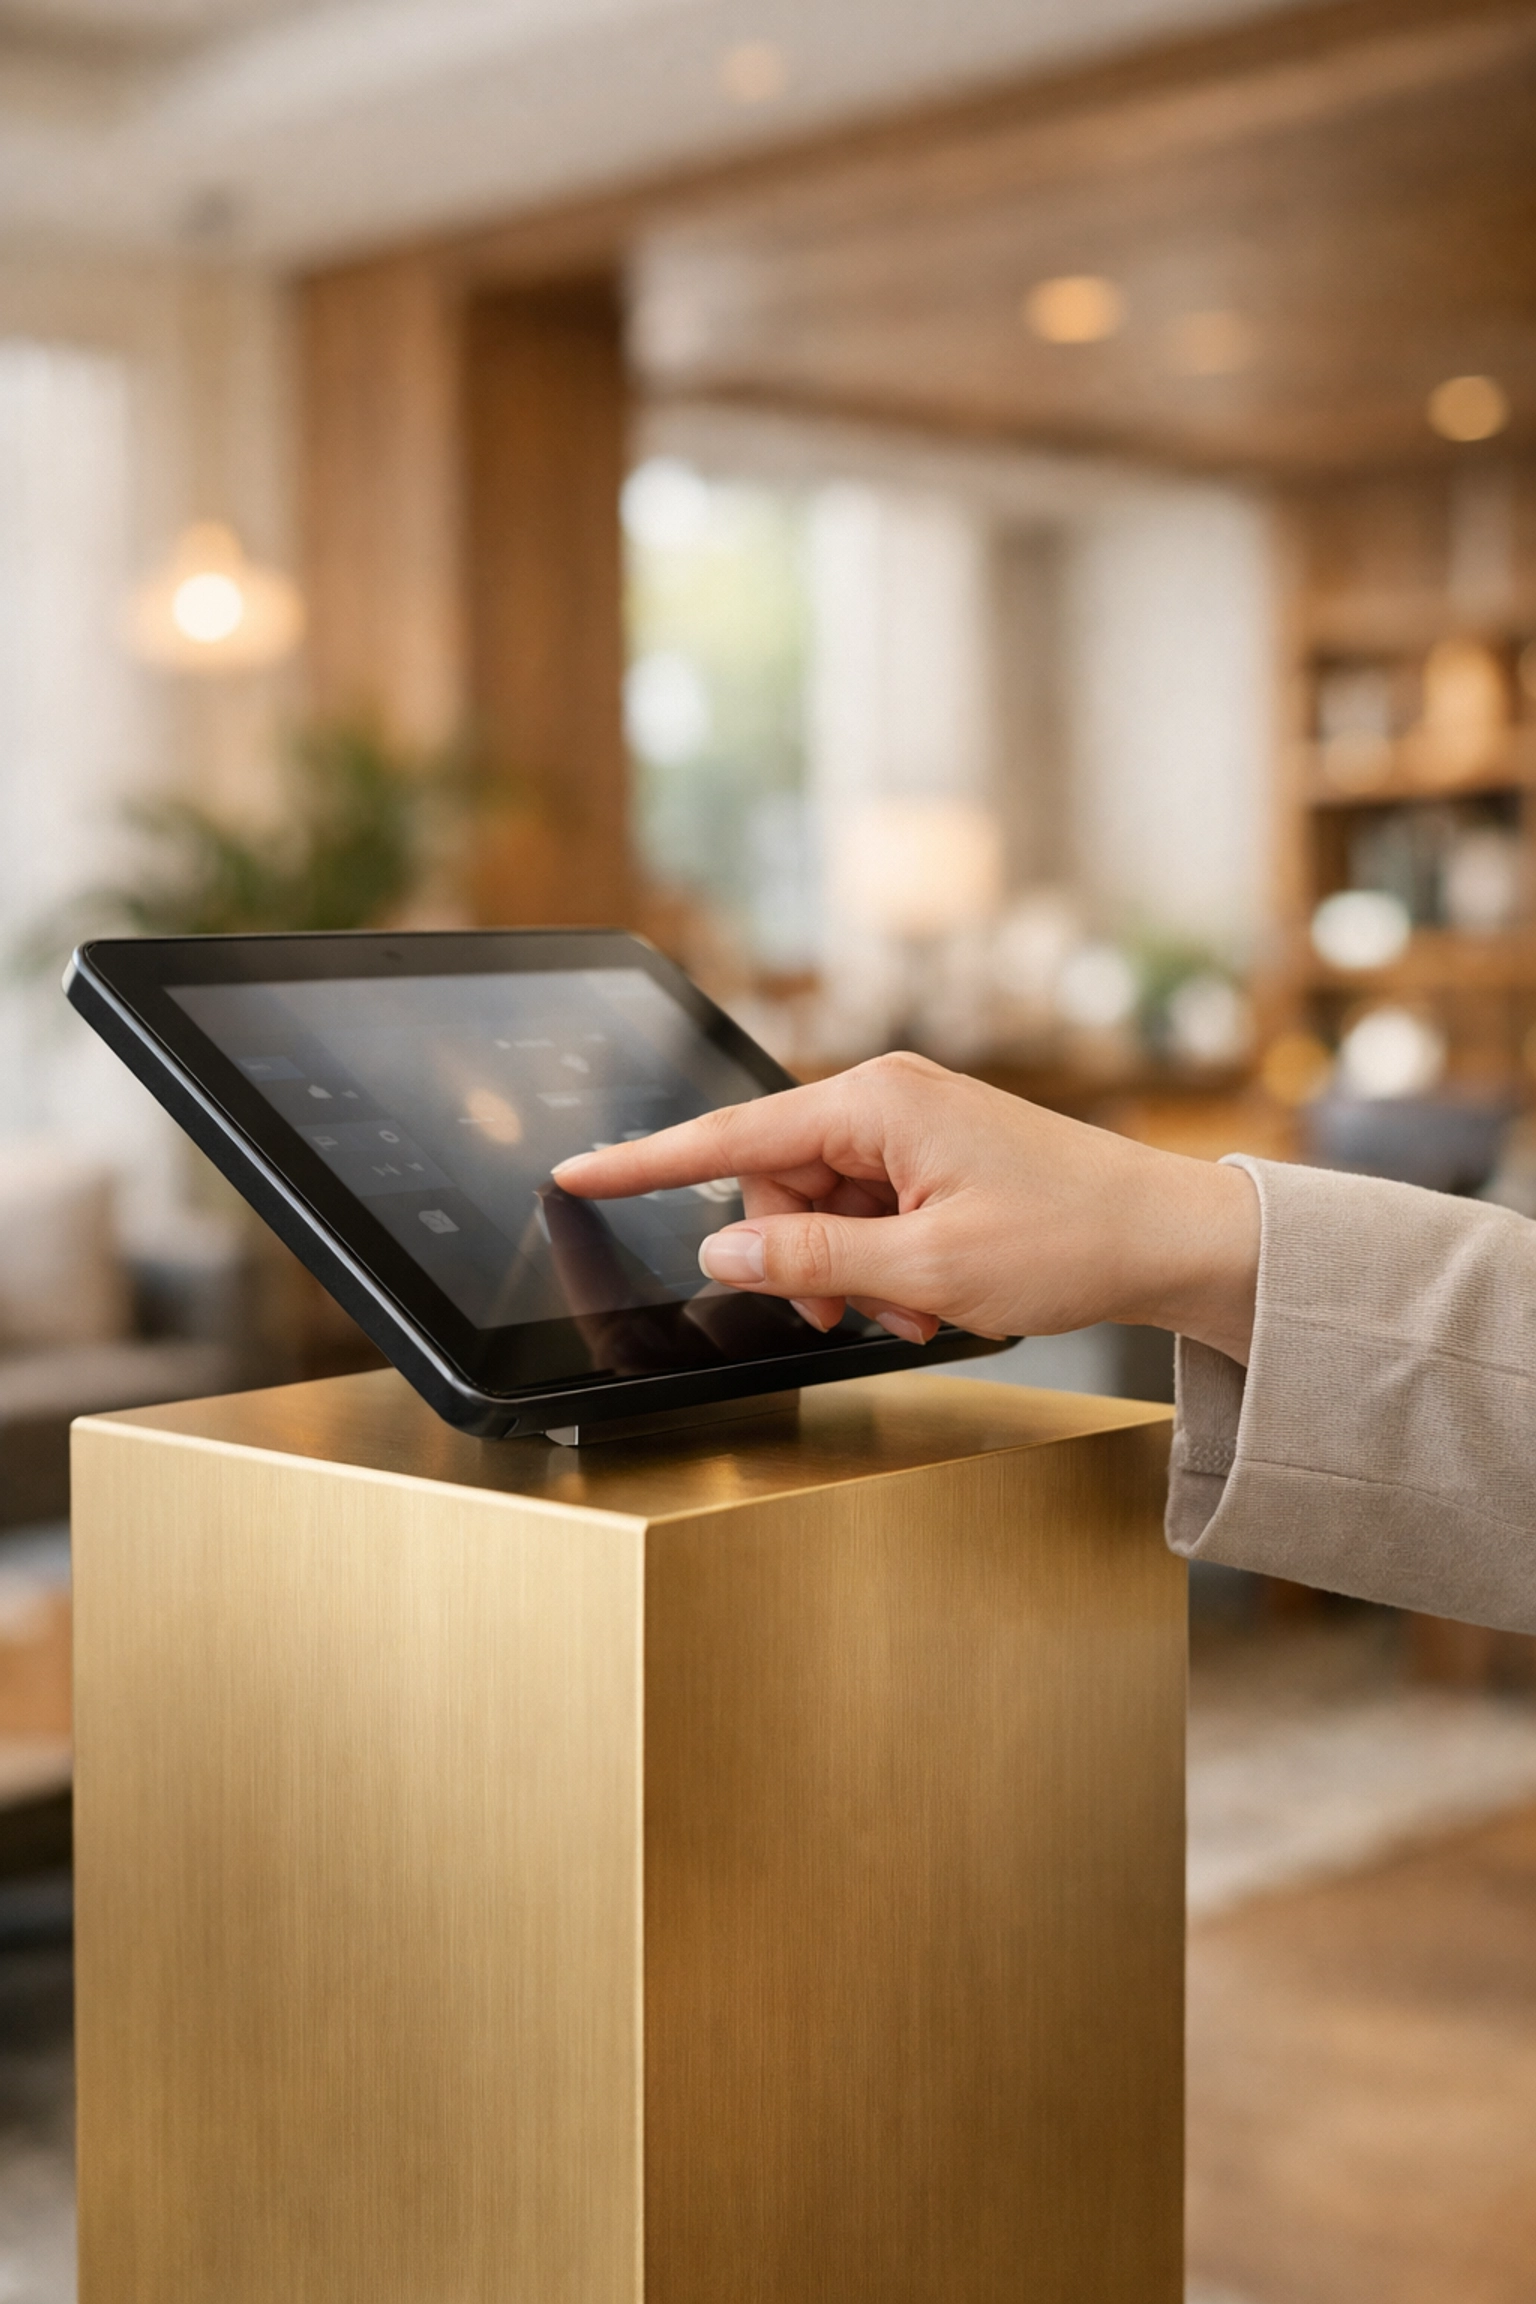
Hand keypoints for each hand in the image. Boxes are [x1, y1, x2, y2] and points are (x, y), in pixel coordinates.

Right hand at [552, 1052, 1260, 1364]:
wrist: (1171, 1237)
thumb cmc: (1070, 1239)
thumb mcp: (926, 1269)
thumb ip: (811, 1258)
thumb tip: (723, 1248)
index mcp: (875, 1102)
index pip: (729, 1133)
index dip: (645, 1163)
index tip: (577, 1174)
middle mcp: (887, 1098)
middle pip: (775, 1180)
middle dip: (798, 1257)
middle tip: (853, 1315)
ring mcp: (914, 1126)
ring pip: (821, 1205)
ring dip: (848, 1272)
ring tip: (914, 1312)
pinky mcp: (936, 1155)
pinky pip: (868, 1209)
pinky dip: (883, 1262)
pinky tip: (930, 1297)